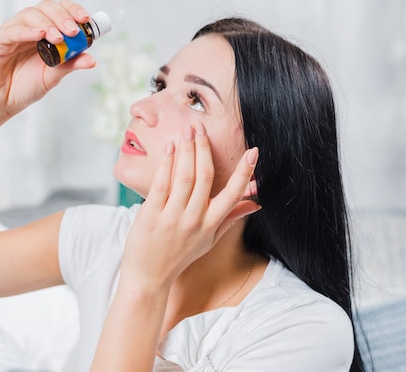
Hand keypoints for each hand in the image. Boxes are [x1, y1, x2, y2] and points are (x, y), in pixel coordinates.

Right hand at [0, 0, 96, 115]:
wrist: (1, 103)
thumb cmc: (24, 87)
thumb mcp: (53, 76)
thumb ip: (70, 65)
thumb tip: (91, 60)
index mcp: (43, 32)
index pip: (59, 10)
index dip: (73, 10)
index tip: (85, 19)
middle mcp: (28, 27)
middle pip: (45, 7)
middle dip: (62, 16)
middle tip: (73, 31)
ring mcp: (11, 32)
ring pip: (29, 14)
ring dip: (47, 23)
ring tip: (58, 38)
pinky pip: (10, 31)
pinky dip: (26, 30)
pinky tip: (39, 34)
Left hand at [121, 123, 259, 288]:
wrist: (149, 278)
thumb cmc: (179, 256)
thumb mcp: (209, 240)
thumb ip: (231, 218)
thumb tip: (257, 204)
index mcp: (211, 224)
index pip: (233, 194)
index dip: (245, 172)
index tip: (254, 152)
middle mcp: (195, 220)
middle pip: (205, 177)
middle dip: (205, 149)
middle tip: (201, 127)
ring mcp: (173, 218)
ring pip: (185, 177)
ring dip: (187, 150)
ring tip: (187, 131)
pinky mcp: (151, 215)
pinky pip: (161, 184)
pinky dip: (167, 164)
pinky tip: (169, 148)